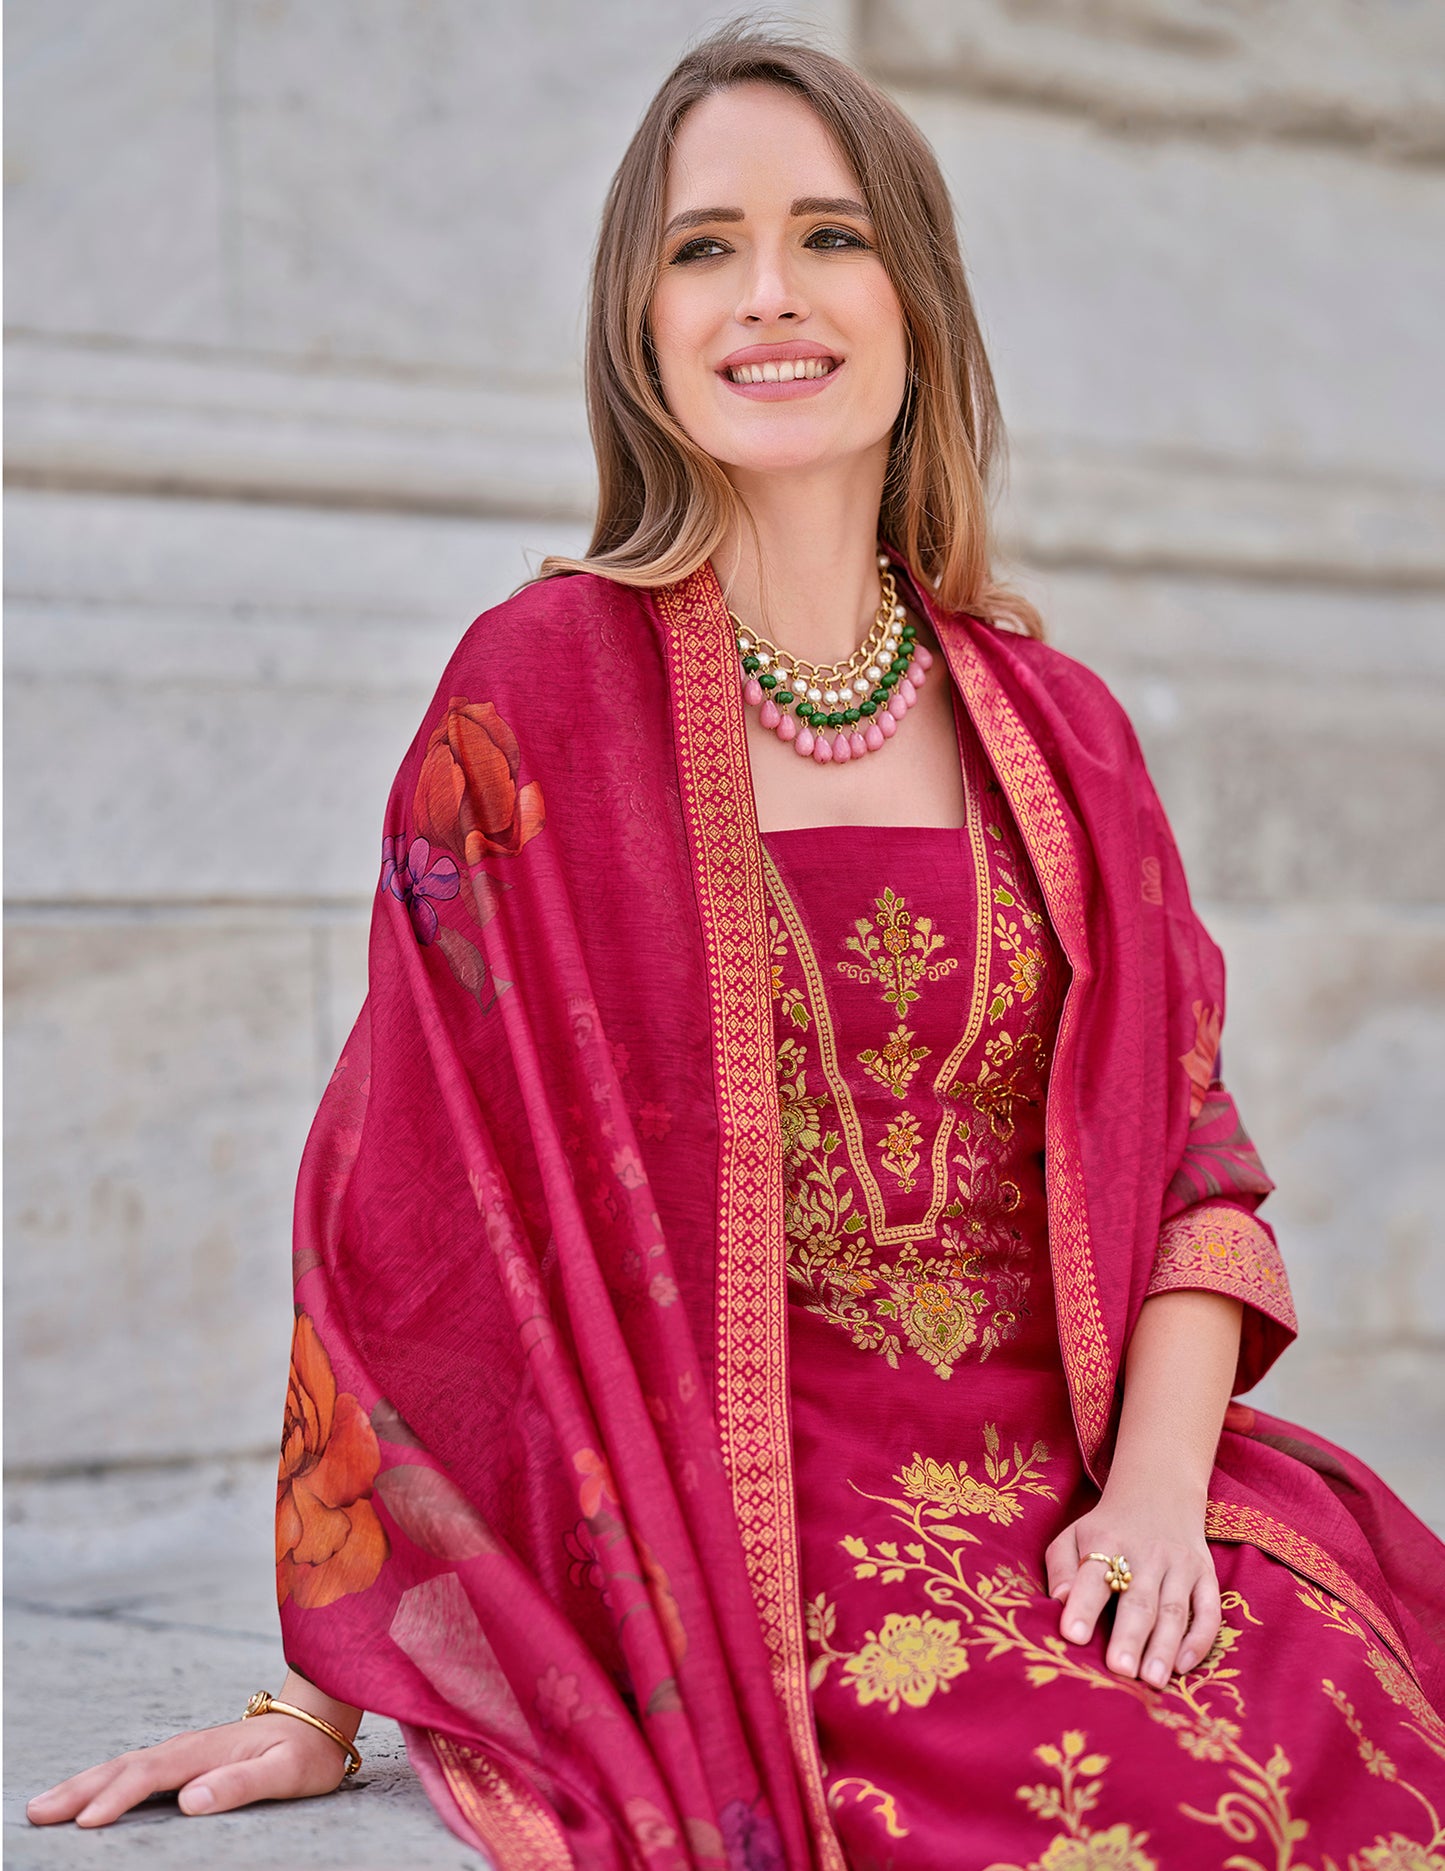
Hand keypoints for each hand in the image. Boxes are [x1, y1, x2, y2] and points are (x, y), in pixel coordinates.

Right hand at [25, 1713, 350, 1827]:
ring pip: (124, 1767)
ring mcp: (183, 1752)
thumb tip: (192, 1799)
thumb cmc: (304, 1752)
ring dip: (83, 1785)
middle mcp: (187, 1748)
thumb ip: (241, 1785)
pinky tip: (86, 1795)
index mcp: (205, 1751)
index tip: (85, 1823)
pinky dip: (103, 1782)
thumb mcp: (285, 1773)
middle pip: (124, 1768)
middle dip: (79, 1790)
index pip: (151, 1776)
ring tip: (45, 1805)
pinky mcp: (185, 1760)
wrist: (318, 1720)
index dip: (116, 1799)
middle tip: (37, 1813)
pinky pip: (134, 1771)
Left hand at [1045, 1484, 1219, 1687]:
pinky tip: (1183, 1666)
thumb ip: (1062, 1568)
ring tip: (1152, 1680)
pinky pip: (1208, 1611)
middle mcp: (1147, 1553)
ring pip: (1173, 1609)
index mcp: (1107, 1541)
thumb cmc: (1108, 1528)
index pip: (1093, 1577)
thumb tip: (1058, 1602)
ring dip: (1163, 1646)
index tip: (1073, 1637)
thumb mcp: (1074, 1535)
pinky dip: (1199, 1639)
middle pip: (1138, 1599)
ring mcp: (1180, 1564)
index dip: (1083, 1606)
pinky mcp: (1206, 1575)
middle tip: (1119, 1669)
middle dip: (1129, 1635)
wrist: (1158, 1490)